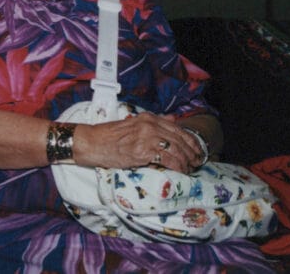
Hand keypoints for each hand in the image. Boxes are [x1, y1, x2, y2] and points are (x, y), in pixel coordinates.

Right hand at [76, 112, 203, 172]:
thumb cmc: (109, 136)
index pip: (178, 129)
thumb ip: (153, 122)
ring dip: (187, 162)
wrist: (92, 142)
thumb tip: (172, 118)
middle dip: (192, 153)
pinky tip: (180, 171)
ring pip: (177, 150)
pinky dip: (178, 167)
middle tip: (197, 163)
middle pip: (180, 140)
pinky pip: (168, 160)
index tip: (197, 151)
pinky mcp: (143, 151)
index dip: (191, 141)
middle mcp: (150, 125)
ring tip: (189, 169)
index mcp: (148, 118)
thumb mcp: (133, 124)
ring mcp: (147, 138)